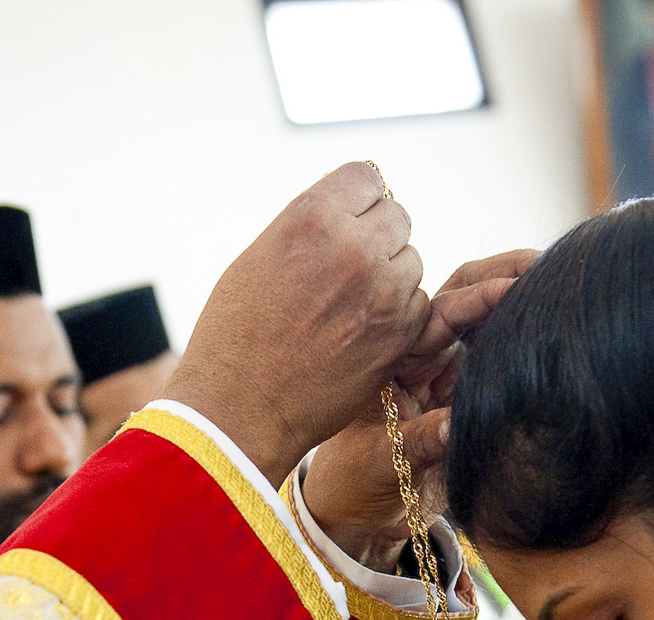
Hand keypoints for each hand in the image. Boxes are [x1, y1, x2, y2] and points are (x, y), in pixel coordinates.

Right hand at [164, 163, 429, 488]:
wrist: (238, 410)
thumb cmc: (235, 336)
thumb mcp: (259, 257)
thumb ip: (310, 227)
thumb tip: (346, 207)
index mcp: (311, 218)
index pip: (367, 176)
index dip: (357, 199)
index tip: (348, 219)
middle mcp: (353, 248)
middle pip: (396, 216)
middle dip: (376, 237)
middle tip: (348, 269)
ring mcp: (382, 292)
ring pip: (411, 260)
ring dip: (390, 277)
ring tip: (348, 306)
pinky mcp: (400, 334)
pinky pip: (418, 304)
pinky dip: (397, 315)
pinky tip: (360, 332)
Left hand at [302, 248, 539, 572]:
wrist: (362, 513)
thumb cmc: (357, 482)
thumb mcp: (378, 464)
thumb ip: (418, 444)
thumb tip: (455, 426)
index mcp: (392, 360)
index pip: (436, 316)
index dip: (476, 298)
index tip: (512, 286)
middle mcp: (422, 355)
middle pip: (466, 300)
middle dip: (505, 275)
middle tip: (548, 263)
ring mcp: (450, 371)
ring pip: (489, 323)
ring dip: (522, 302)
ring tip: (563, 284)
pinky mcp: (472, 393)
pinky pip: (501, 357)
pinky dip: (525, 341)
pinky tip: (560, 328)